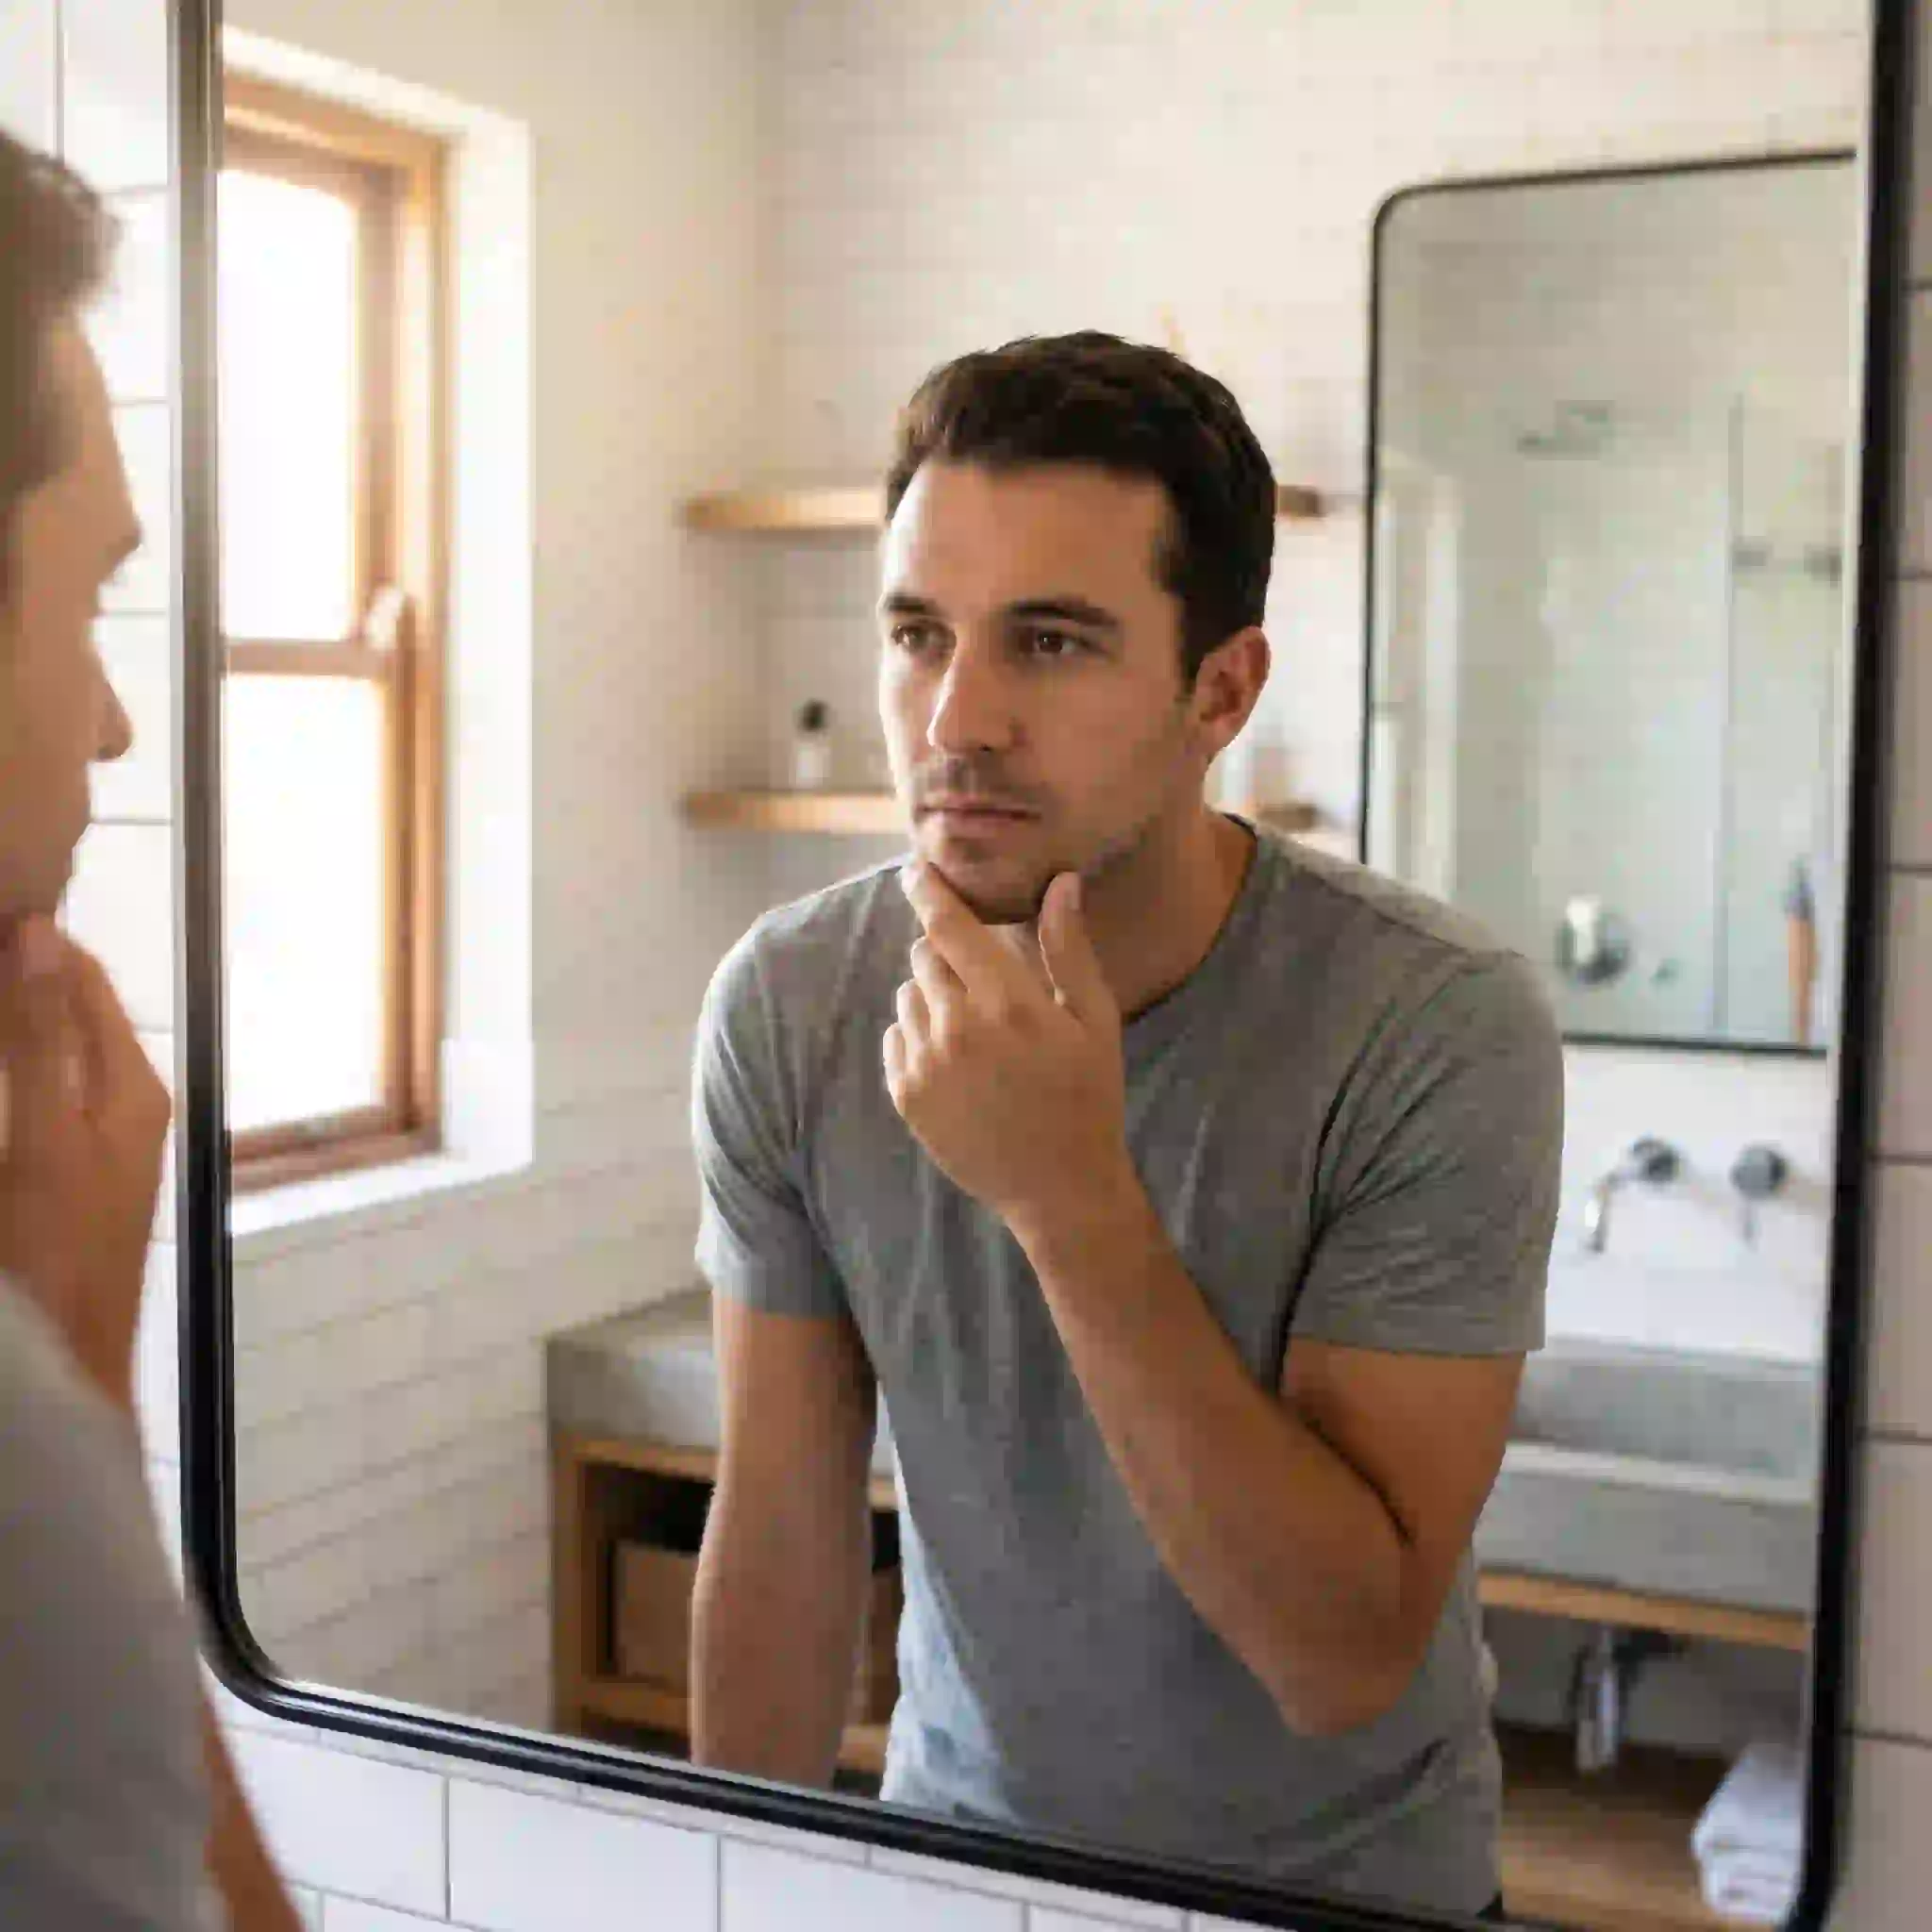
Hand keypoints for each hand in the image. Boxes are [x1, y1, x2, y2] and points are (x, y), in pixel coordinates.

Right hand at [0, 917, 170, 1407]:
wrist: (54, 1370)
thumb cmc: (53, 1249)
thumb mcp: (46, 1135)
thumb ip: (41, 1037)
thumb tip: (39, 932)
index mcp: (130, 1088)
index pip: (84, 985)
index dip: (38, 941)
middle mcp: (116, 1106)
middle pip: (60, 1018)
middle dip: (14, 979)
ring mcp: (82, 1143)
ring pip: (38, 1061)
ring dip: (8, 1028)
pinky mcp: (49, 1175)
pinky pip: (26, 1104)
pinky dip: (8, 1079)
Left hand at [884, 861, 1129, 1225]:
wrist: (1059, 1188)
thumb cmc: (1088, 1096)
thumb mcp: (1094, 1021)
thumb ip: (1068, 948)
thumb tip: (1059, 882)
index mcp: (1007, 1002)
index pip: (949, 925)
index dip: (927, 890)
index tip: (914, 869)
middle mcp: (957, 1027)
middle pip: (925, 955)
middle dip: (948, 954)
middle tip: (985, 984)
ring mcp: (925, 1063)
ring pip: (908, 995)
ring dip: (933, 997)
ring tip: (976, 1032)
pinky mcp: (906, 1094)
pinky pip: (896, 1037)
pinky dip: (918, 1036)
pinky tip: (958, 1062)